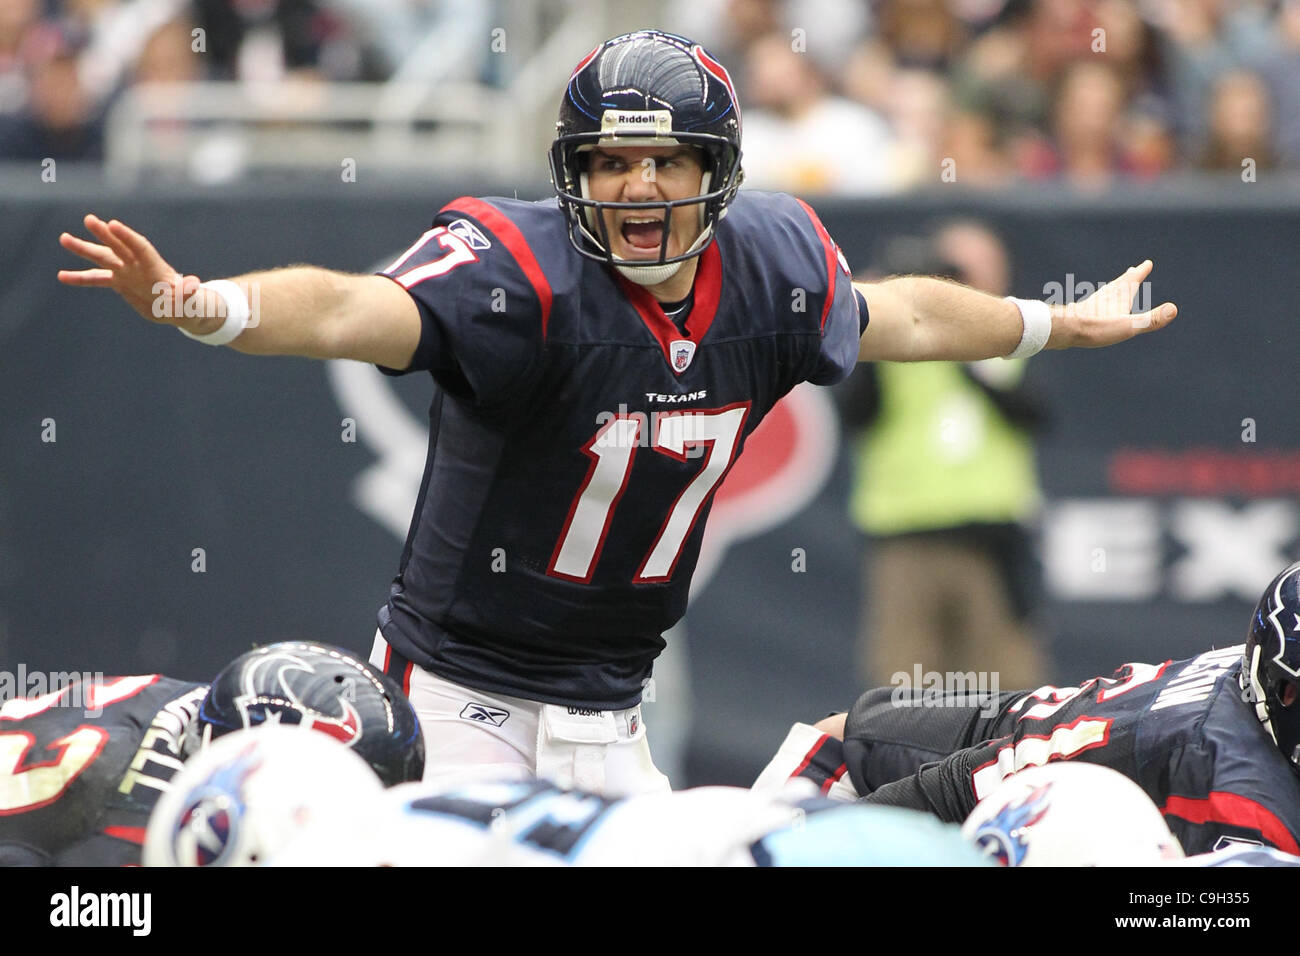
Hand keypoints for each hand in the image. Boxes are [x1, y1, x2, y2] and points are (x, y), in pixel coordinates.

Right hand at [58, 214, 210, 329]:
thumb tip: (195, 284)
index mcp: (155, 268)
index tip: (112, 224)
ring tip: (63, 238)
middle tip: (89, 219)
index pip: (140, 248)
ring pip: (102, 258)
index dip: (127, 237)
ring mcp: (127, 272)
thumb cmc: (187, 304)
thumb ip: (188, 292)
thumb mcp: (189, 300)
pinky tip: (61, 276)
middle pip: (119, 247)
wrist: (178, 309)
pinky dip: (79, 278)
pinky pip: (96, 279)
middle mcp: (138, 266)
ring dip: (83, 249)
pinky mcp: (119, 282)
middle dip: (104, 234)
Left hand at [1046, 259, 1177, 348]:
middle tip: (1134, 269)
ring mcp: (1093, 305)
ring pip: (1106, 293)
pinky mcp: (1081, 314)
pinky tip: (1095, 310)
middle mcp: (1106, 297)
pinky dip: (1100, 303)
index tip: (1146, 262)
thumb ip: (1150, 320)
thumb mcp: (1128, 326)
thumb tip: (1174, 309)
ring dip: (1114, 288)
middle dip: (1128, 277)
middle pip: (1119, 284)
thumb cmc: (1096, 328)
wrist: (1063, 330)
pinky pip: (1094, 306)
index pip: (1132, 280)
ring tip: (1116, 287)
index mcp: (1119, 297)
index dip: (1140, 272)